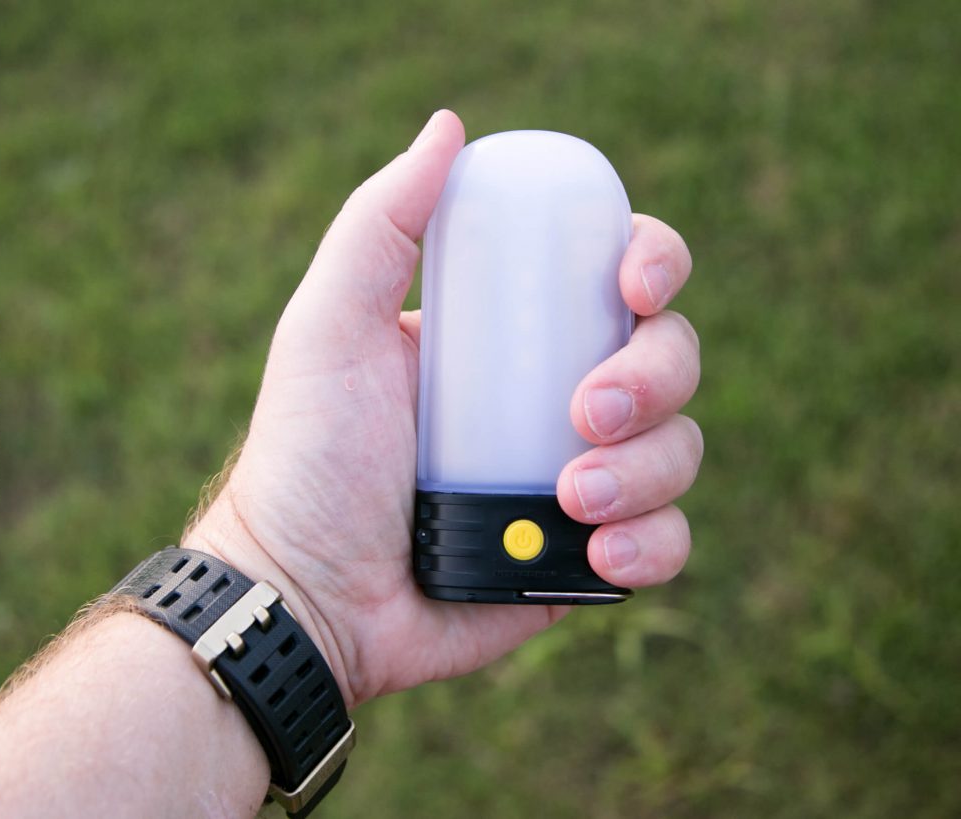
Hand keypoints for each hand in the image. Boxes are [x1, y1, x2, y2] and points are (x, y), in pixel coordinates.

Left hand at [184, 110, 702, 708]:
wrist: (305, 594)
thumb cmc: (308, 457)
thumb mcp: (331, 325)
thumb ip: (381, 223)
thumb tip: (452, 127)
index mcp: (513, 337)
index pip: (615, 279)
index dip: (653, 261)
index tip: (634, 281)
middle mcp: (556, 400)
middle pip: (669, 357)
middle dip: (655, 375)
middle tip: (587, 412)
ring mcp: (580, 479)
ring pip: (679, 448)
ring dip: (649, 468)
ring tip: (568, 499)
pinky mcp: (587, 557)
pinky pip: (667, 541)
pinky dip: (655, 544)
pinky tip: (599, 554)